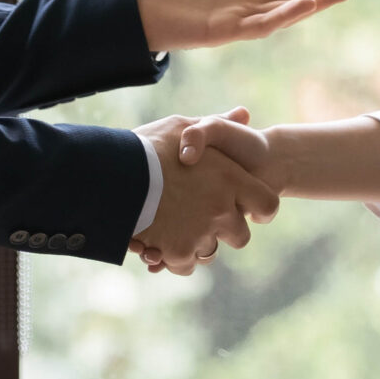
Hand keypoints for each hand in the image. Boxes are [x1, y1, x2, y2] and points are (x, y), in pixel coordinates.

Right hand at [130, 113, 278, 274]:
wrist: (113, 174)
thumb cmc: (148, 147)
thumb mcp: (183, 126)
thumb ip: (217, 123)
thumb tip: (244, 114)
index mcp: (230, 180)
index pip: (267, 206)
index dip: (258, 210)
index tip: (245, 210)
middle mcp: (222, 210)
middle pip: (240, 236)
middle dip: (222, 231)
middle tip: (199, 219)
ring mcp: (201, 233)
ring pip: (209, 252)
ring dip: (194, 244)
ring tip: (171, 229)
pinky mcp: (179, 251)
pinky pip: (184, 265)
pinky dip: (172, 259)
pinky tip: (157, 245)